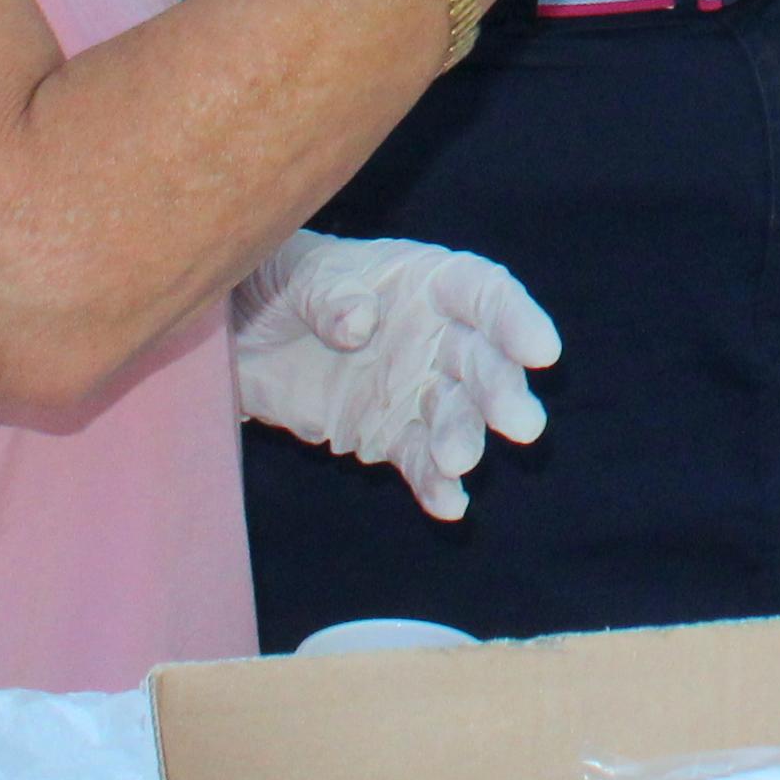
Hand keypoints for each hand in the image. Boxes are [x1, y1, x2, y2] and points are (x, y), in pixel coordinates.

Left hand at [233, 232, 561, 520]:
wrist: (238, 335)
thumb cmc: (281, 282)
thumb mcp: (298, 274)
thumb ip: (331, 295)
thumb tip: (362, 326)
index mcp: (427, 282)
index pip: (483, 295)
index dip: (516, 320)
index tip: (541, 351)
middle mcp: (436, 336)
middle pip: (482, 362)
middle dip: (501, 391)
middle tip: (520, 425)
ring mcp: (414, 389)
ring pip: (454, 415)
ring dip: (465, 437)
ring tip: (460, 460)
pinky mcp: (386, 434)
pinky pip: (418, 460)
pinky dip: (435, 483)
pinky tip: (449, 505)